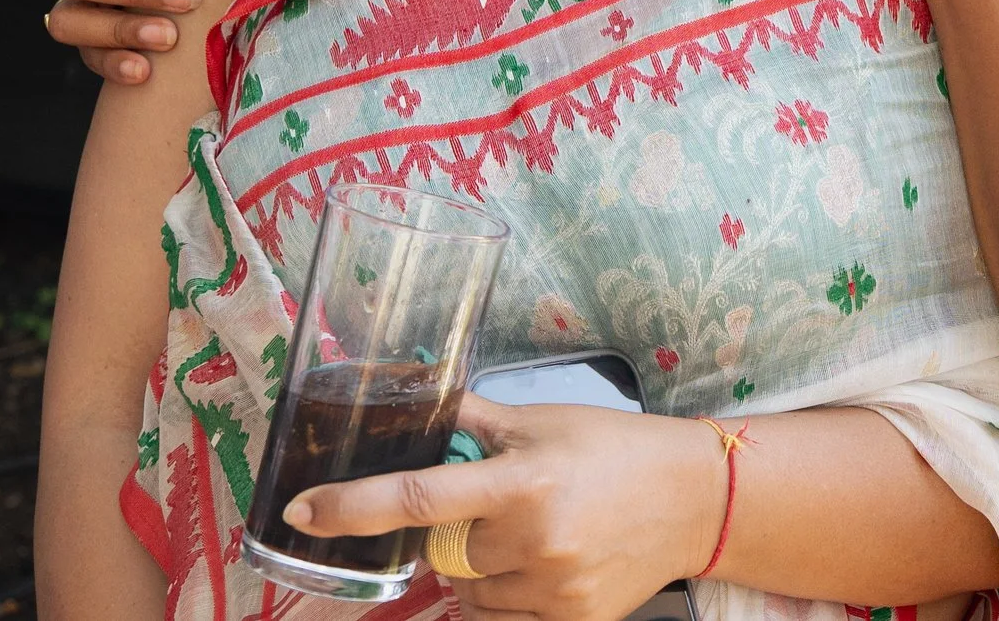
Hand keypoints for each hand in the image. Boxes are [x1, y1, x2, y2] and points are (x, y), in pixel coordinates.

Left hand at [284, 395, 721, 620]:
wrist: (696, 500)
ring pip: (468, 594)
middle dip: (454, 534)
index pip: (418, 497)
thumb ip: (475, 422)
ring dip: (479, 570)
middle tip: (497, 509)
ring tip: (531, 536)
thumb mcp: (545, 421)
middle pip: (443, 554)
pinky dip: (506, 597)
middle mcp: (535, 541)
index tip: (303, 511)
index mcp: (524, 481)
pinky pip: (501, 620)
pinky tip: (544, 564)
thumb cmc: (618, 451)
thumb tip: (411, 400)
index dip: (351, 506)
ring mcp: (554, 590)